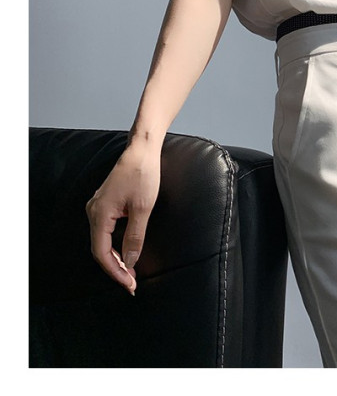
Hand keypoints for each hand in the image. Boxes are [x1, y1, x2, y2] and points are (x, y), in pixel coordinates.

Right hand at [85, 142, 160, 295]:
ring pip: (102, 241)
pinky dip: (115, 244)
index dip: (116, 272)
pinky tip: (126, 252)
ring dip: (116, 258)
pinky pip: (106, 231)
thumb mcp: (143, 208)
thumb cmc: (143, 174)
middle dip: (116, 268)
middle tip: (132, 284)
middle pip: (100, 249)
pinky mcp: (106, 204)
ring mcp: (98, 207)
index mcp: (99, 214)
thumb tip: (130, 260)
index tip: (130, 285)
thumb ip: (135, 236)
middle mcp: (94, 211)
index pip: (102, 253)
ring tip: (131, 273)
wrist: (142, 150)